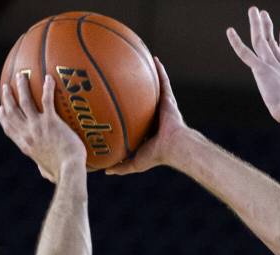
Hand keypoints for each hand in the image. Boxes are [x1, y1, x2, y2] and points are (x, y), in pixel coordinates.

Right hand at [0, 73, 85, 181]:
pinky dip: (47, 88)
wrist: (69, 172)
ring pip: (24, 100)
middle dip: (7, 96)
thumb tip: (47, 174)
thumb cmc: (62, 175)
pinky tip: (49, 78)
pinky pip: (47, 100)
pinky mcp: (51, 122)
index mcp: (25, 145)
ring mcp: (38, 126)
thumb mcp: (48, 173)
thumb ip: (44, 169)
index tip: (2, 108)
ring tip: (21, 76)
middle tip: (6, 86)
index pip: (9, 128)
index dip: (3, 116)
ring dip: (21, 86)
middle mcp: (27, 133)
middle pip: (12, 110)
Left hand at [106, 58, 185, 175]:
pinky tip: (153, 58)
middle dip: (134, 91)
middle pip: (141, 100)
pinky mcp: (169, 100)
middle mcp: (153, 116)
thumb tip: (105, 171)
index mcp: (146, 130)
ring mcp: (161, 107)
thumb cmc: (157, 155)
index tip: (114, 104)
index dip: (126, 111)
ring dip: (146, 75)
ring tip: (136, 62)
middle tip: (121, 79)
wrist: (175, 147)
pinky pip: (164, 81)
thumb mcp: (134, 163)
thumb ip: (121, 166)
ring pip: (152, 88)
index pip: (134, 119)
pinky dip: (160, 70)